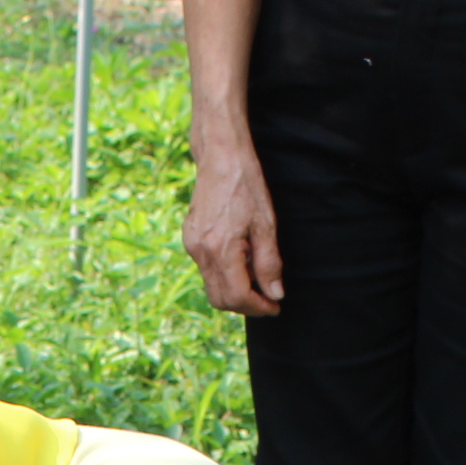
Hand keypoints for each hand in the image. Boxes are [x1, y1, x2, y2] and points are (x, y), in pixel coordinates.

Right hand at [183, 141, 286, 315]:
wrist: (220, 156)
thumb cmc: (246, 185)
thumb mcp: (266, 225)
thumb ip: (269, 263)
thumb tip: (275, 294)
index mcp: (221, 249)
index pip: (238, 296)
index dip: (259, 307)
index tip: (275, 307)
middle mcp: (201, 252)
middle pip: (220, 299)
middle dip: (245, 306)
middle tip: (268, 300)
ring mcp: (192, 246)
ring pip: (212, 287)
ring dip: (235, 292)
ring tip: (257, 279)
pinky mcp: (190, 239)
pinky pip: (206, 270)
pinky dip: (225, 276)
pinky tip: (242, 262)